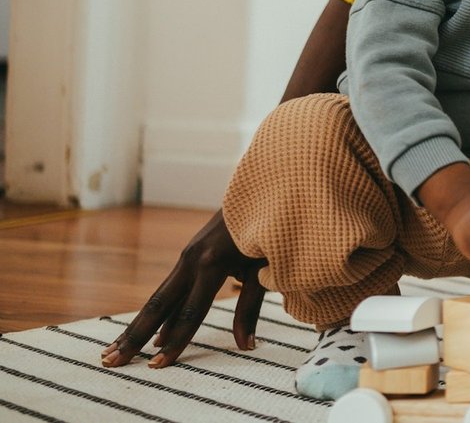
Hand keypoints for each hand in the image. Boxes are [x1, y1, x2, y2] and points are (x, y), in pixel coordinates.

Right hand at [101, 210, 266, 368]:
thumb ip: (250, 308)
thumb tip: (245, 346)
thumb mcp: (264, 269)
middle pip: (158, 306)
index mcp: (211, 263)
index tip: (157, 367)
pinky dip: (158, 312)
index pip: (190, 313)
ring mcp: (188, 256)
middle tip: (110, 363)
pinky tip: (149, 331)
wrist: (264, 190)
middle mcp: (191, 260)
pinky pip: (171, 290)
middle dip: (135, 337)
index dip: (175, 343)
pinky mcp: (191, 255)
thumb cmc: (271, 232)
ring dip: (137, 326)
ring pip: (159, 298)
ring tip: (113, 351)